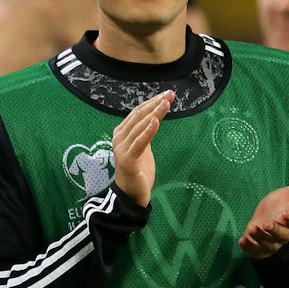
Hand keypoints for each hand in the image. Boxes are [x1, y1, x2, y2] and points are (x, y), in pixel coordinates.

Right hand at [112, 90, 173, 206]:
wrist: (131, 193)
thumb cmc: (138, 170)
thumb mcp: (142, 147)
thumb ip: (143, 133)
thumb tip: (153, 117)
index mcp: (121, 133)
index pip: (136, 113)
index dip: (151, 102)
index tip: (165, 94)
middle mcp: (119, 138)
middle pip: (138, 116)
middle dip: (155, 104)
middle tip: (169, 94)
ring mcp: (122, 148)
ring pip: (140, 127)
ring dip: (154, 114)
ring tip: (166, 103)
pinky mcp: (128, 159)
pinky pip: (140, 143)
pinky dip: (148, 131)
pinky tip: (156, 122)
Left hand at [239, 170, 288, 258]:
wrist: (263, 218)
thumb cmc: (278, 206)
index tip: (286, 212)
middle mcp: (283, 232)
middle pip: (282, 235)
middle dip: (275, 230)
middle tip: (267, 224)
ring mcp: (271, 241)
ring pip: (269, 244)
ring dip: (260, 238)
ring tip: (253, 229)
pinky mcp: (258, 247)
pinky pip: (255, 251)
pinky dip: (249, 247)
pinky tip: (242, 241)